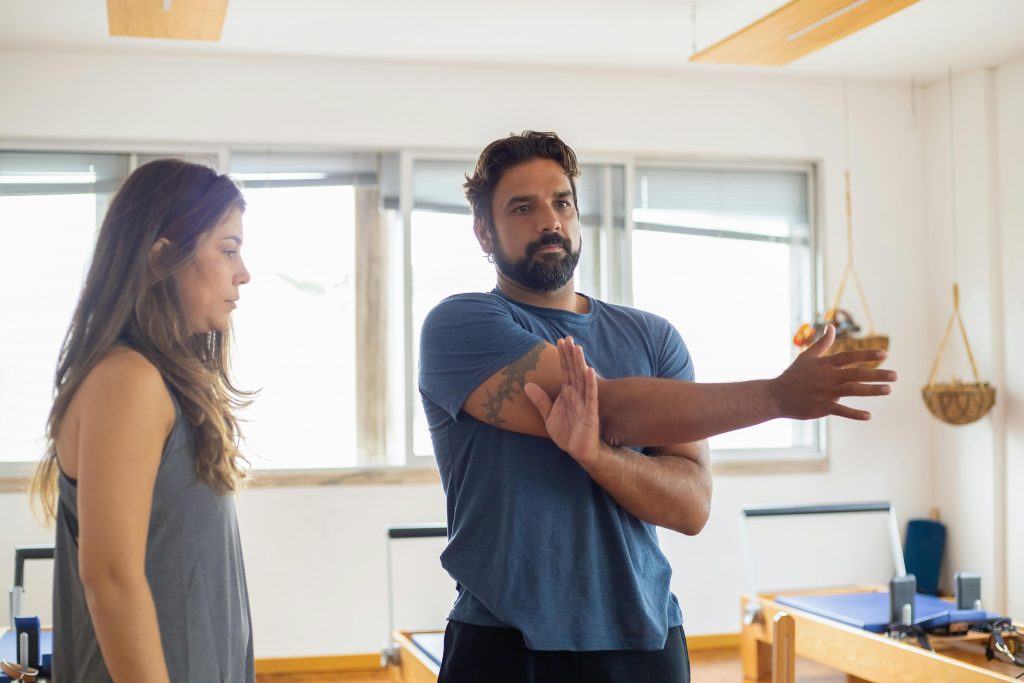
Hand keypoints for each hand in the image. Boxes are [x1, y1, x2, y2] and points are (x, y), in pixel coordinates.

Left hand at [523, 337, 603, 463]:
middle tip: (568, 338)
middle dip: (571, 355)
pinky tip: (589, 371)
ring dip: (580, 364)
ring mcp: (585, 402)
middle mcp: (577, 394)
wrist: (578, 451)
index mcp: (567, 393)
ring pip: (582, 379)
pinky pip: (590, 396)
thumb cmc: (567, 433)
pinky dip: (590, 383)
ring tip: (578, 348)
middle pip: (574, 370)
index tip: (560, 341)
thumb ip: (540, 400)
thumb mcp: (548, 416)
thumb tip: (527, 385)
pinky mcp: (590, 413)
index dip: (563, 356)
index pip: (565, 371)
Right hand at [771, 324, 897, 419]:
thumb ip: (823, 343)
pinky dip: (854, 413)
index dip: (866, 355)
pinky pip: (840, 410)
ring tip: (888, 390)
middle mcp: (827, 377)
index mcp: (825, 364)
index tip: (884, 354)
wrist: (776, 396)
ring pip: (851, 391)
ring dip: (871, 391)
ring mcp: (825, 393)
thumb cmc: (794, 375)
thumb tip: (831, 327)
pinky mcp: (821, 407)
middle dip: (876, 374)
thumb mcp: (807, 356)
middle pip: (855, 374)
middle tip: (895, 375)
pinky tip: (868, 415)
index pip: (849, 357)